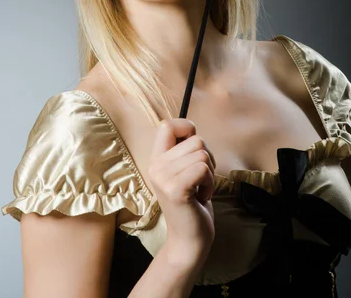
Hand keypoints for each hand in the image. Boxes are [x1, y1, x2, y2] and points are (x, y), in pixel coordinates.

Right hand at [148, 118, 215, 261]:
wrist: (189, 240)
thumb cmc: (193, 203)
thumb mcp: (184, 171)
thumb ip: (183, 150)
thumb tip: (190, 126)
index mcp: (156, 159)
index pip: (167, 125)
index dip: (186, 127)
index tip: (194, 145)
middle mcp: (155, 166)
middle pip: (195, 140)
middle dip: (207, 158)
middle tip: (200, 179)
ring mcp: (163, 178)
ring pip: (202, 154)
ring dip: (210, 173)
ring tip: (200, 188)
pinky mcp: (175, 190)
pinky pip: (203, 169)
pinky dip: (210, 183)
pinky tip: (202, 196)